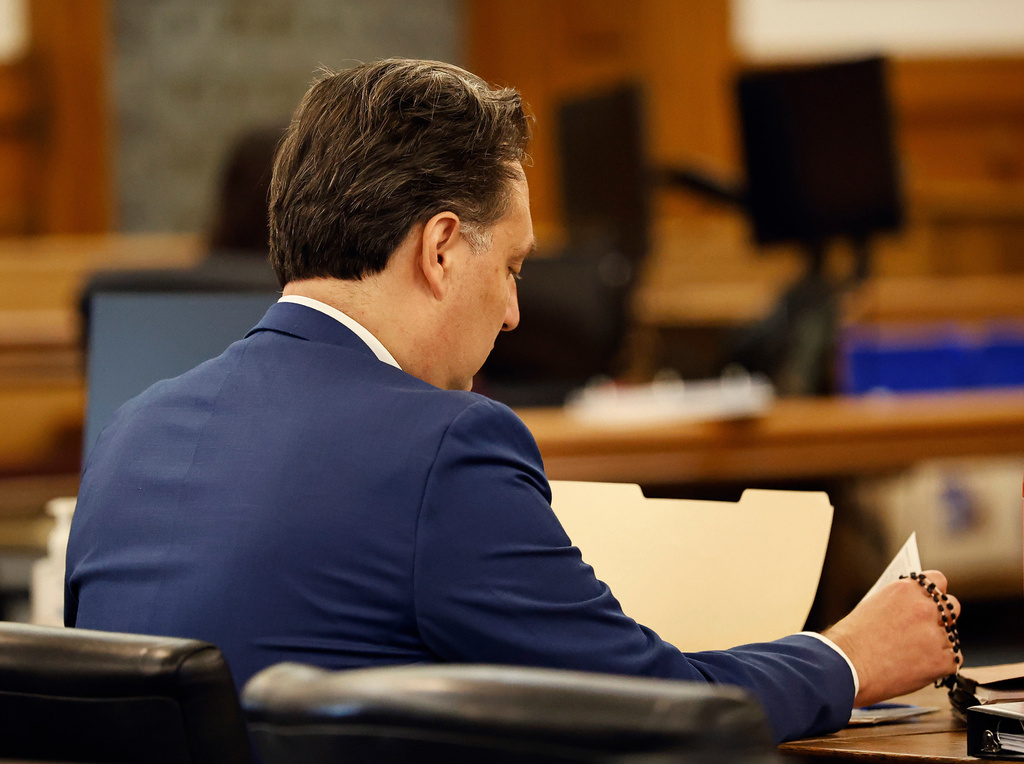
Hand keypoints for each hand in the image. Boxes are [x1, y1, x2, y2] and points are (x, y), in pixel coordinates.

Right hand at [823, 569, 960, 707]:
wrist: (845, 668)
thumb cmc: (850, 641)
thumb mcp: (872, 607)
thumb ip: (899, 604)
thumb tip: (912, 608)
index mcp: (905, 590)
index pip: (937, 580)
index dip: (935, 592)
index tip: (932, 599)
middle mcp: (923, 609)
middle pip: (952, 606)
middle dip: (943, 616)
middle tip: (928, 627)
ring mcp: (934, 635)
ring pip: (951, 636)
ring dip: (937, 643)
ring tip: (914, 653)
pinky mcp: (941, 661)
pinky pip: (952, 659)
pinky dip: (939, 664)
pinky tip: (918, 665)